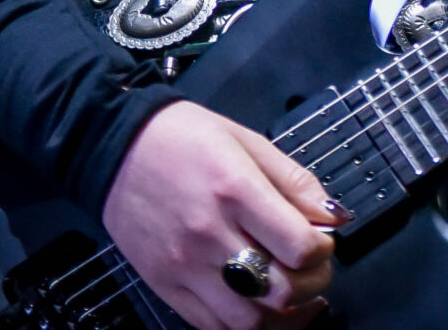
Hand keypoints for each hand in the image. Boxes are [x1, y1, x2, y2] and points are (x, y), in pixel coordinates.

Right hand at [101, 100, 345, 328]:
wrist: (113, 147)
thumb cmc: (184, 136)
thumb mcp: (246, 140)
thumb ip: (294, 180)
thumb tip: (335, 216)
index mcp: (234, 190)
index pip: (299, 246)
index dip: (323, 249)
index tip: (322, 238)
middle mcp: (209, 235)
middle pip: (279, 291)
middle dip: (312, 285)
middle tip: (313, 269)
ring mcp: (183, 267)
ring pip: (248, 321)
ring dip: (283, 315)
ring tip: (294, 297)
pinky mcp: (164, 286)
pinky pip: (212, 326)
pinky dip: (244, 324)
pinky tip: (258, 306)